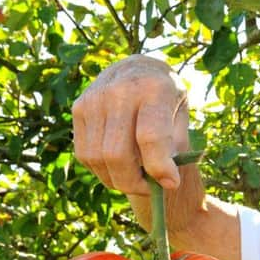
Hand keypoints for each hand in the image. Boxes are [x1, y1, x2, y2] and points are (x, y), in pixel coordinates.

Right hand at [73, 54, 205, 234]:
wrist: (138, 70)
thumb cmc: (167, 99)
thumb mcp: (182, 114)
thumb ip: (176, 146)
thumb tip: (166, 182)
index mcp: (154, 90)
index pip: (150, 137)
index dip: (160, 167)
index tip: (172, 184)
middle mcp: (119, 91)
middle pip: (118, 154)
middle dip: (134, 182)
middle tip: (150, 189)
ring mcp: (94, 99)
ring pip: (98, 159)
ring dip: (118, 180)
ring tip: (137, 180)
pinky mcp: (78, 109)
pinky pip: (85, 154)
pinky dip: (102, 171)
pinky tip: (120, 168)